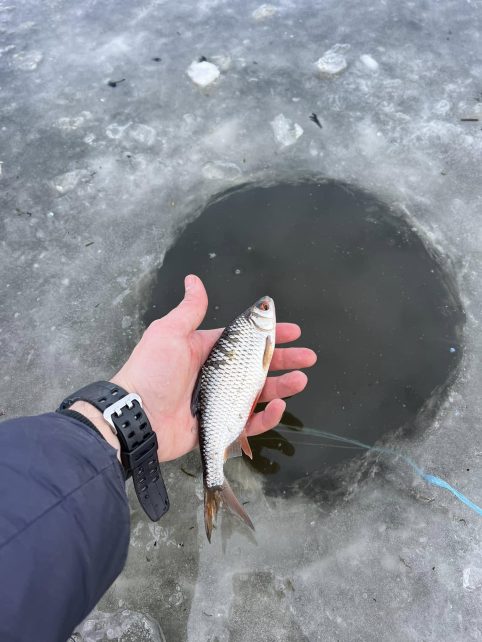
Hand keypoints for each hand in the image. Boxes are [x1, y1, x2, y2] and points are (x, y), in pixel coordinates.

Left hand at [111, 275, 316, 461]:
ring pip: (259, 393)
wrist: (136, 418)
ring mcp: (220, 401)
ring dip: (283, 386)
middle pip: (258, 366)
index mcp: (207, 351)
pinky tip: (279, 406)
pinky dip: (267, 417)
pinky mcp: (220, 425)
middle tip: (308, 357)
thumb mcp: (169, 333)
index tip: (293, 331)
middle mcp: (216, 375)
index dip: (269, 335)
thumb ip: (189, 309)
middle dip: (284, 360)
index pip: (245, 340)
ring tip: (300, 380)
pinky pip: (250, 422)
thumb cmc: (151, 372)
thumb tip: (194, 279)